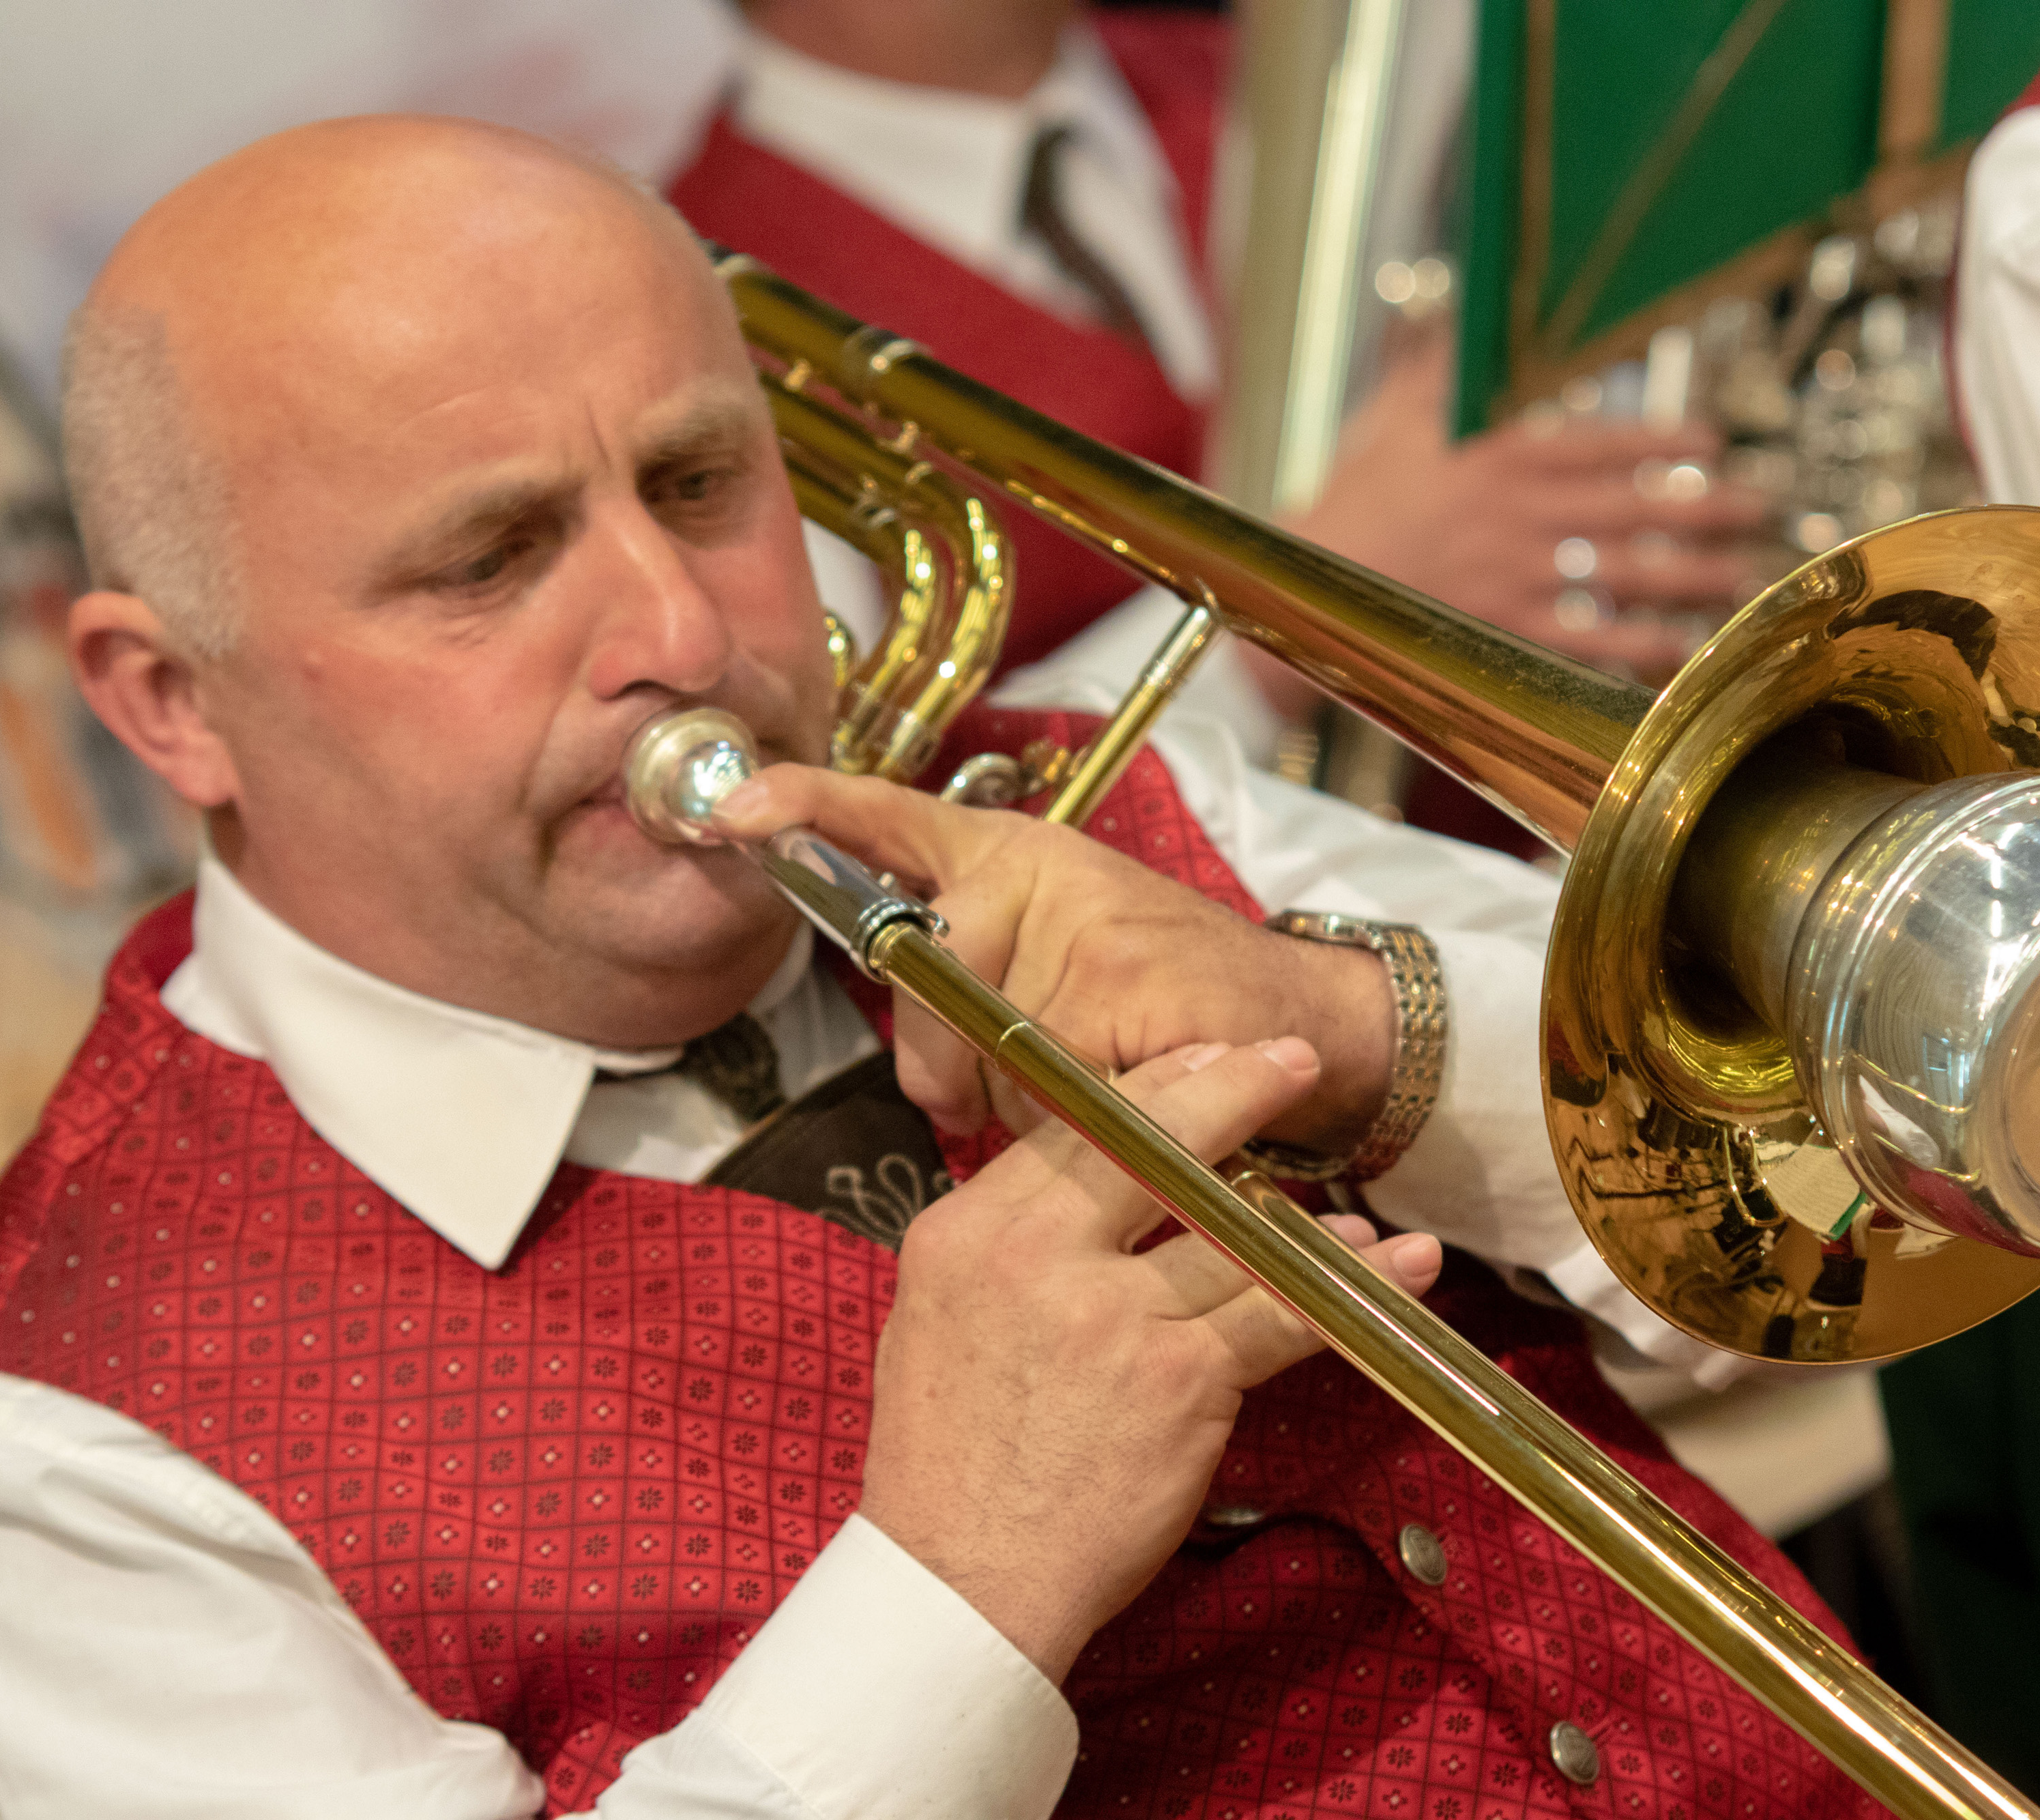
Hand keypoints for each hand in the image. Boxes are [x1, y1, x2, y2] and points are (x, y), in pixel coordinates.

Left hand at [708, 767, 1396, 1151]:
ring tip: (1102, 1081)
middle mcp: (1038, 871)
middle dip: (953, 1070)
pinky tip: (1136, 1096)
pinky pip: (1051, 1084)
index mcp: (1012, 857)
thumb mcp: (1062, 974)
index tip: (735, 807)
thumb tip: (925, 1076)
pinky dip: (1083, 1119)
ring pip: (985, 1052)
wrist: (1305, 1026)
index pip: (894, 819)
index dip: (808, 806)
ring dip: (1027, 1104)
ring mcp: (1082, 920)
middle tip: (1025, 1083)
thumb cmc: (1168, 1012)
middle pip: (925, 994)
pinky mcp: (1122, 980)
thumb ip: (974, 998)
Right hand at [858, 1037, 1443, 1681]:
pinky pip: (1281, 1315)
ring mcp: (1111, 1314)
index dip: (1155, 1087)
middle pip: (1154, 1145)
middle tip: (1288, 1061)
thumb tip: (1080, 1191)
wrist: (960, 1581)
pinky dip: (1348, 1289)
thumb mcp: (934, 1320)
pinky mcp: (1178, 1378)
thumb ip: (1005, 1245)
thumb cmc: (947, 1466)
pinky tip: (1395, 1268)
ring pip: (1234, 1234)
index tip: (1206, 1058)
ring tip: (1360, 1216)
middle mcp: (1035, 1257)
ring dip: (1311, 1223)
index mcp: (968, 1233)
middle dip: (1234, 1090)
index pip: (1074, 1128)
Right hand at [1288, 332, 1769, 681]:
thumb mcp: (1392, 415)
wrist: (1306, 587)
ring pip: (1624, 576)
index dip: (1665, 440)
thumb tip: (1464, 310)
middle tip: (1761, 507)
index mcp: (1497, 454)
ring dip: (1691, 576)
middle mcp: (1516, 514)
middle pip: (1633, 509)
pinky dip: (1638, 647)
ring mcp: (1514, 577)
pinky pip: (1587, 641)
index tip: (1713, 440)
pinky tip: (1682, 646)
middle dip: (1705, 509)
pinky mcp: (1502, 632)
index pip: (1601, 442)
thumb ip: (1442, 365)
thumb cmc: (1352, 498)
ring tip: (1741, 575)